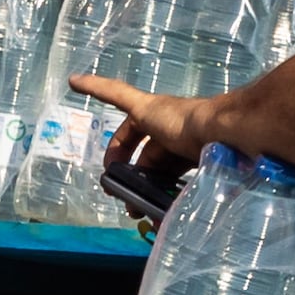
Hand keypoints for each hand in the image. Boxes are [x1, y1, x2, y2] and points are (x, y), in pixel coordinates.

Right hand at [76, 76, 204, 221]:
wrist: (222, 135)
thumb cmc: (179, 119)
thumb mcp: (142, 107)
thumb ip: (110, 92)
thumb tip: (72, 78)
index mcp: (155, 117)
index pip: (129, 132)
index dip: (115, 151)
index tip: (108, 173)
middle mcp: (171, 133)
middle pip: (145, 158)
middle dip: (132, 179)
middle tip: (125, 201)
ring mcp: (188, 151)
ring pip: (163, 175)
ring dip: (150, 193)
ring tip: (141, 213)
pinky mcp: (201, 168)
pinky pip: (182, 185)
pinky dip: (172, 200)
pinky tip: (164, 216)